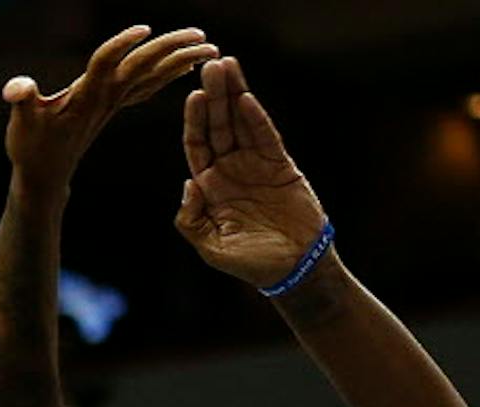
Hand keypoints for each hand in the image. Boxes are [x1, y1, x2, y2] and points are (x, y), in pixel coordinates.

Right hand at [1, 26, 216, 189]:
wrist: (44, 179)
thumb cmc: (30, 150)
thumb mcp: (20, 124)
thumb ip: (21, 101)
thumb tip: (16, 87)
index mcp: (86, 96)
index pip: (106, 63)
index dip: (122, 45)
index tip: (143, 29)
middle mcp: (106, 97)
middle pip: (142, 66)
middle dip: (172, 49)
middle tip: (202, 35)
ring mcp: (113, 103)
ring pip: (153, 76)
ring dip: (181, 60)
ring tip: (208, 46)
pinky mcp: (113, 107)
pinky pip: (149, 87)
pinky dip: (169, 73)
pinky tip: (185, 64)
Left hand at [176, 56, 328, 287]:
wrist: (290, 267)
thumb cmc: (248, 261)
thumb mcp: (209, 246)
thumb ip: (190, 219)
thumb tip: (188, 184)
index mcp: (209, 186)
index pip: (197, 146)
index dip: (194, 122)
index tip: (191, 97)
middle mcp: (229, 170)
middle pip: (217, 126)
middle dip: (213, 97)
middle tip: (210, 67)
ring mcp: (255, 165)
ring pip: (241, 124)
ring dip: (234, 96)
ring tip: (228, 67)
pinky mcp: (280, 165)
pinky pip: (266, 137)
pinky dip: (257, 118)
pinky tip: (247, 100)